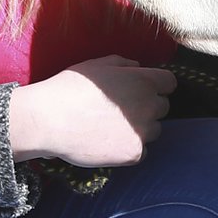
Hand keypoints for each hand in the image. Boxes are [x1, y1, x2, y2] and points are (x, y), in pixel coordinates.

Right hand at [9, 55, 175, 167]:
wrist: (49, 121)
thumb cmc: (69, 88)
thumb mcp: (95, 67)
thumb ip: (122, 64)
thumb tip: (137, 66)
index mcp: (143, 80)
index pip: (169, 83)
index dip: (156, 85)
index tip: (142, 90)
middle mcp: (149, 105)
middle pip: (162, 107)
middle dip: (147, 107)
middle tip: (121, 111)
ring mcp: (143, 131)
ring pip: (153, 130)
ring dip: (140, 129)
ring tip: (112, 128)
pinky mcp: (134, 153)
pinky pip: (141, 152)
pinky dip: (129, 149)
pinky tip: (109, 143)